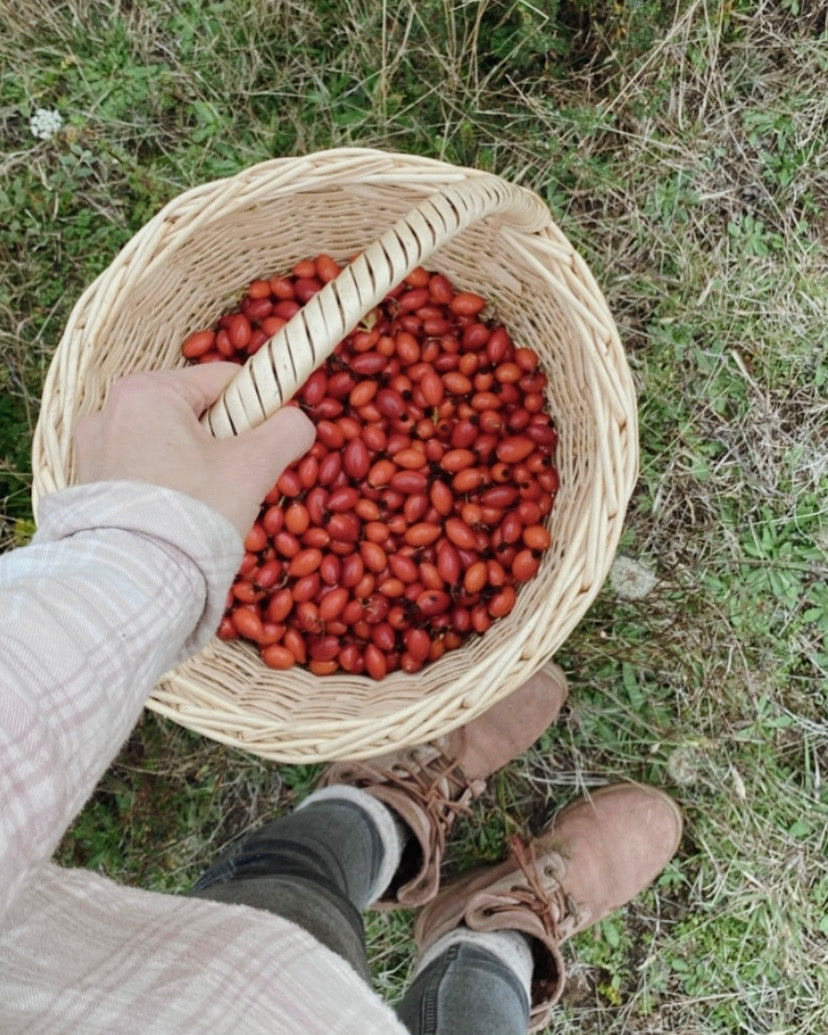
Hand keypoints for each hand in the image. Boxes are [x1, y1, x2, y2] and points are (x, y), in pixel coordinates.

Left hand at [74, 365, 315, 537]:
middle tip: (239, 481)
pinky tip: (181, 513)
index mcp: (148, 391)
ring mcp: (95, 447)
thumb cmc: (194, 513)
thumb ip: (286, 433)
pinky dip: (168, 483)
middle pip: (196, 411)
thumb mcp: (253, 467)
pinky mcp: (91, 483)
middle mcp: (111, 409)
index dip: (258, 407)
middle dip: (226, 441)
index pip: (225, 379)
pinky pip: (144, 468)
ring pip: (171, 441)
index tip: (270, 443)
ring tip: (211, 503)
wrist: (135, 582)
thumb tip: (300, 423)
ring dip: (198, 463)